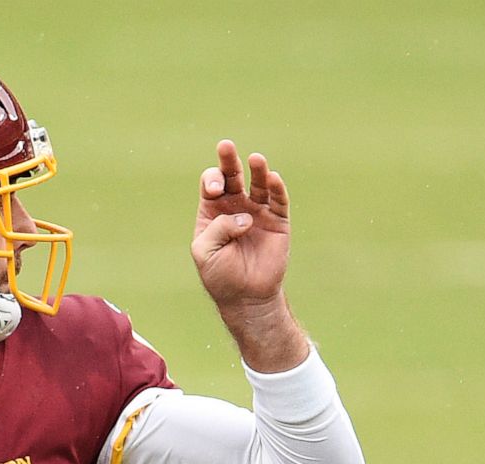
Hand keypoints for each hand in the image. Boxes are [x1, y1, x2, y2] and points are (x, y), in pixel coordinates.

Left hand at [190, 140, 289, 309]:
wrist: (246, 297)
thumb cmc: (220, 275)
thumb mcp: (205, 252)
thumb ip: (217, 229)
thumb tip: (245, 218)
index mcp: (213, 211)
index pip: (211, 184)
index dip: (212, 180)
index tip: (215, 190)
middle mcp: (236, 206)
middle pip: (233, 176)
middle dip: (229, 161)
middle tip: (225, 146)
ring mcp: (258, 212)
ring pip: (258, 184)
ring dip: (257, 170)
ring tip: (256, 159)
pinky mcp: (278, 221)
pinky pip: (279, 200)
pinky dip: (277, 188)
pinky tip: (273, 178)